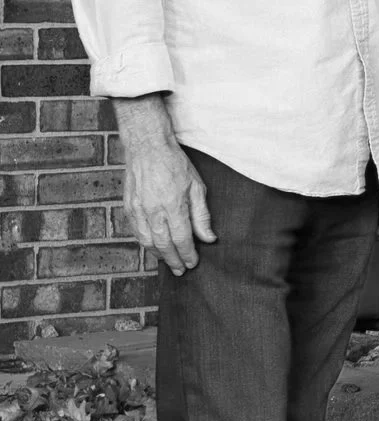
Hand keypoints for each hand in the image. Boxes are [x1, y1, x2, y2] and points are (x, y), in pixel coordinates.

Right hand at [121, 121, 213, 275]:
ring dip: (158, 255)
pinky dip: (146, 244)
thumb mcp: (196, 187)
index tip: (193, 263)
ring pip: (147, 242)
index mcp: (172, 205)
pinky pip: (136, 233)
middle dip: (173, 260)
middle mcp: (153, 211)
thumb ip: (202, 215)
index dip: (187, 254)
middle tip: (181, 271)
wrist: (147, 149)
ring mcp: (138, 210)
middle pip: (163, 245)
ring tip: (169, 262)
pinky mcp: (128, 208)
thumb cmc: (175, 165)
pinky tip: (154, 248)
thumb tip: (209, 238)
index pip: (181, 239)